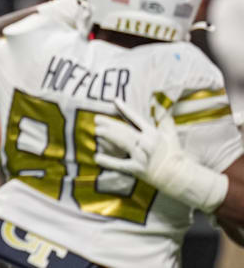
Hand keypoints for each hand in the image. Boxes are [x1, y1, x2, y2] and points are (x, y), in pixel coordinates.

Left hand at [94, 99, 227, 211]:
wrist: (178, 175)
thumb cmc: (174, 153)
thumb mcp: (171, 134)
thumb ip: (164, 119)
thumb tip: (160, 103)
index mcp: (153, 133)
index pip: (137, 118)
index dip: (125, 109)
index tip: (114, 101)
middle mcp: (146, 143)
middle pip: (124, 130)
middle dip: (109, 124)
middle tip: (96, 119)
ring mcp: (141, 156)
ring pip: (121, 143)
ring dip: (108, 136)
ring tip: (97, 131)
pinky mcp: (137, 169)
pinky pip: (120, 165)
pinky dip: (108, 161)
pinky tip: (97, 157)